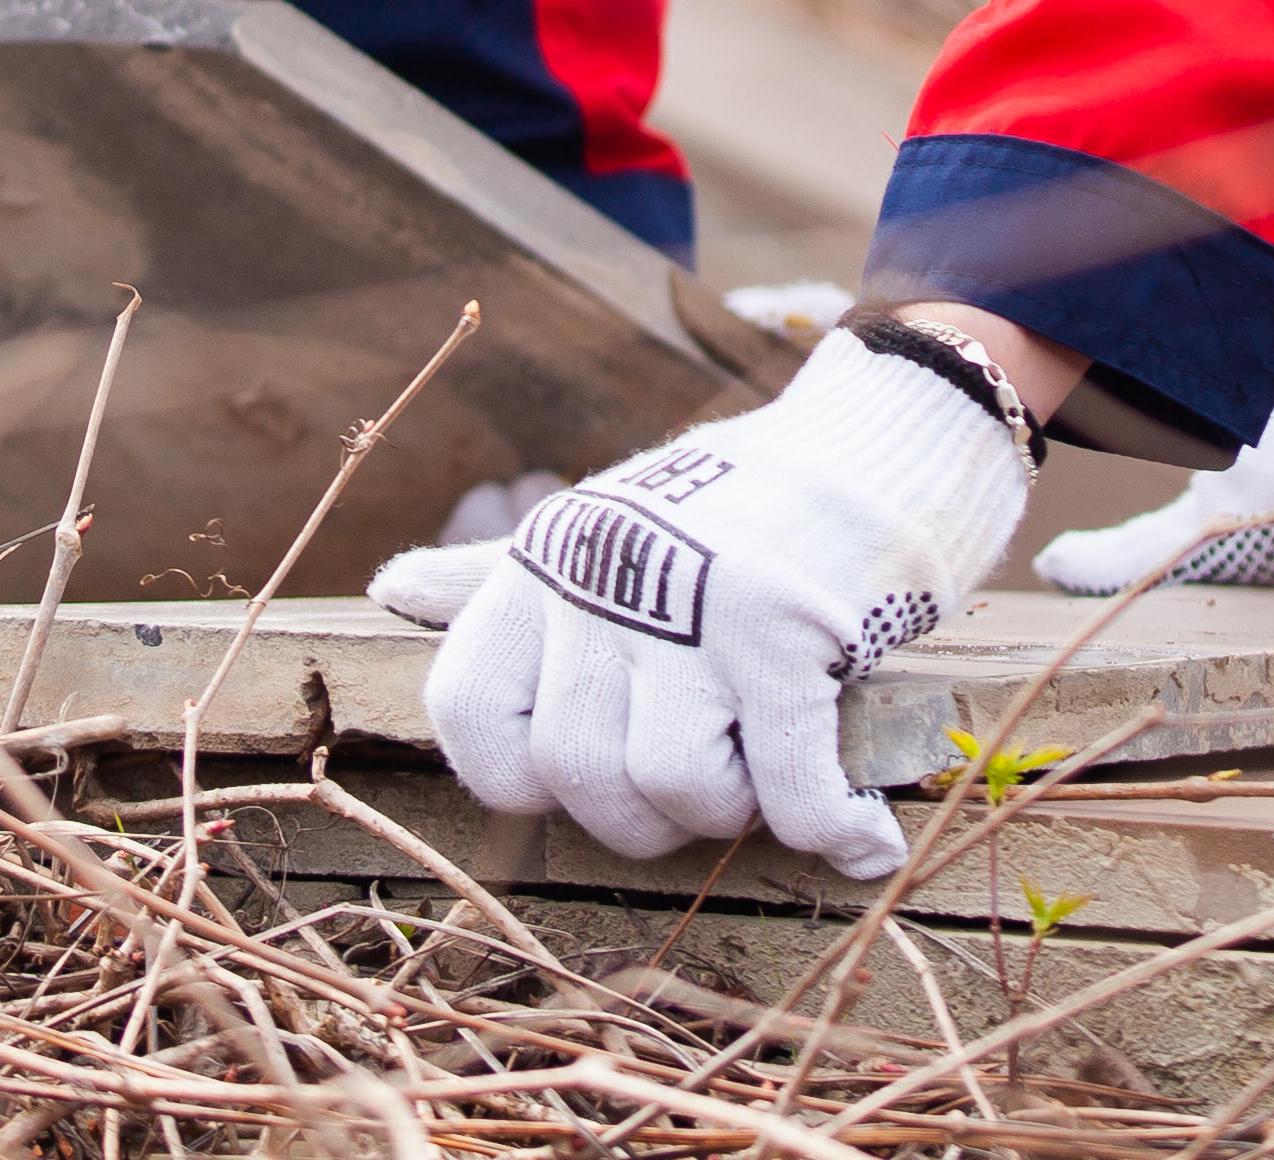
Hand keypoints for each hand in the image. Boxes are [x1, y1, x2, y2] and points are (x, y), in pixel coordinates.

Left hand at [403, 335, 1026, 875]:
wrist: (882, 436)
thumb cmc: (739, 505)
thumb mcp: (603, 527)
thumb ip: (500, 575)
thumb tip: (391, 589)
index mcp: (546, 560)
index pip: (467, 712)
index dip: (525, 779)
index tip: (598, 773)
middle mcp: (599, 574)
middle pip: (575, 772)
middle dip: (646, 813)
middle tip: (711, 783)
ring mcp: (690, 599)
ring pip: (669, 785)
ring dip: (732, 811)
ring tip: (774, 772)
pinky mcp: (783, 624)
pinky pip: (786, 787)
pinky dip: (829, 830)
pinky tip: (861, 838)